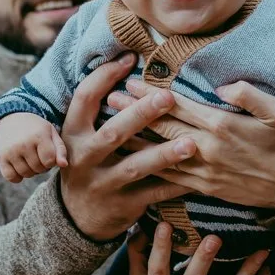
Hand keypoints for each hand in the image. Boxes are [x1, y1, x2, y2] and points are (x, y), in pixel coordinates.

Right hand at [0, 113, 67, 182]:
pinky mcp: (0, 158)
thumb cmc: (36, 130)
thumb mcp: (51, 133)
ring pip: (26, 174)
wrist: (11, 121)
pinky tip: (19, 166)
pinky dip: (17, 176)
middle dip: (41, 166)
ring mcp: (10, 151)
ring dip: (30, 171)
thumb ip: (60, 150)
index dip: (51, 161)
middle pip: (38, 169)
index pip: (49, 161)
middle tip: (38, 156)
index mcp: (39, 135)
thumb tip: (64, 165)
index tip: (47, 154)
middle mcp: (23, 143)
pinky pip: (11, 177)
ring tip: (29, 160)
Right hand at [58, 55, 195, 241]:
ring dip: (164, 155)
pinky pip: (154, 193)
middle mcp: (84, 158)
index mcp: (73, 133)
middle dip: (140, 114)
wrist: (76, 216)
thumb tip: (128, 60)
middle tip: (168, 97)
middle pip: (113, 133)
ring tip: (191, 143)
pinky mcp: (123, 205)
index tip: (130, 58)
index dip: (104, 77)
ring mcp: (103, 184)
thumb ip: (99, 107)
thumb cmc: (89, 161)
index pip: (84, 98)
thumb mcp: (81, 135)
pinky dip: (177, 184)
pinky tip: (200, 175)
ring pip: (135, 167)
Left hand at [109, 79, 274, 209]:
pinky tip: (133, 159)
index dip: (151, 94)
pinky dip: (150, 166)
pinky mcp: (204, 188)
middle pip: (162, 127)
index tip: (131, 83)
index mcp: (222, 124)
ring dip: (135, 139)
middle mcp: (208, 148)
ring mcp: (204, 171)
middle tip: (110, 100)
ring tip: (112, 127)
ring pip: (161, 153)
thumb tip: (223, 85)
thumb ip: (249, 94)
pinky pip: (171, 177)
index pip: (178, 105)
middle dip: (134, 113)